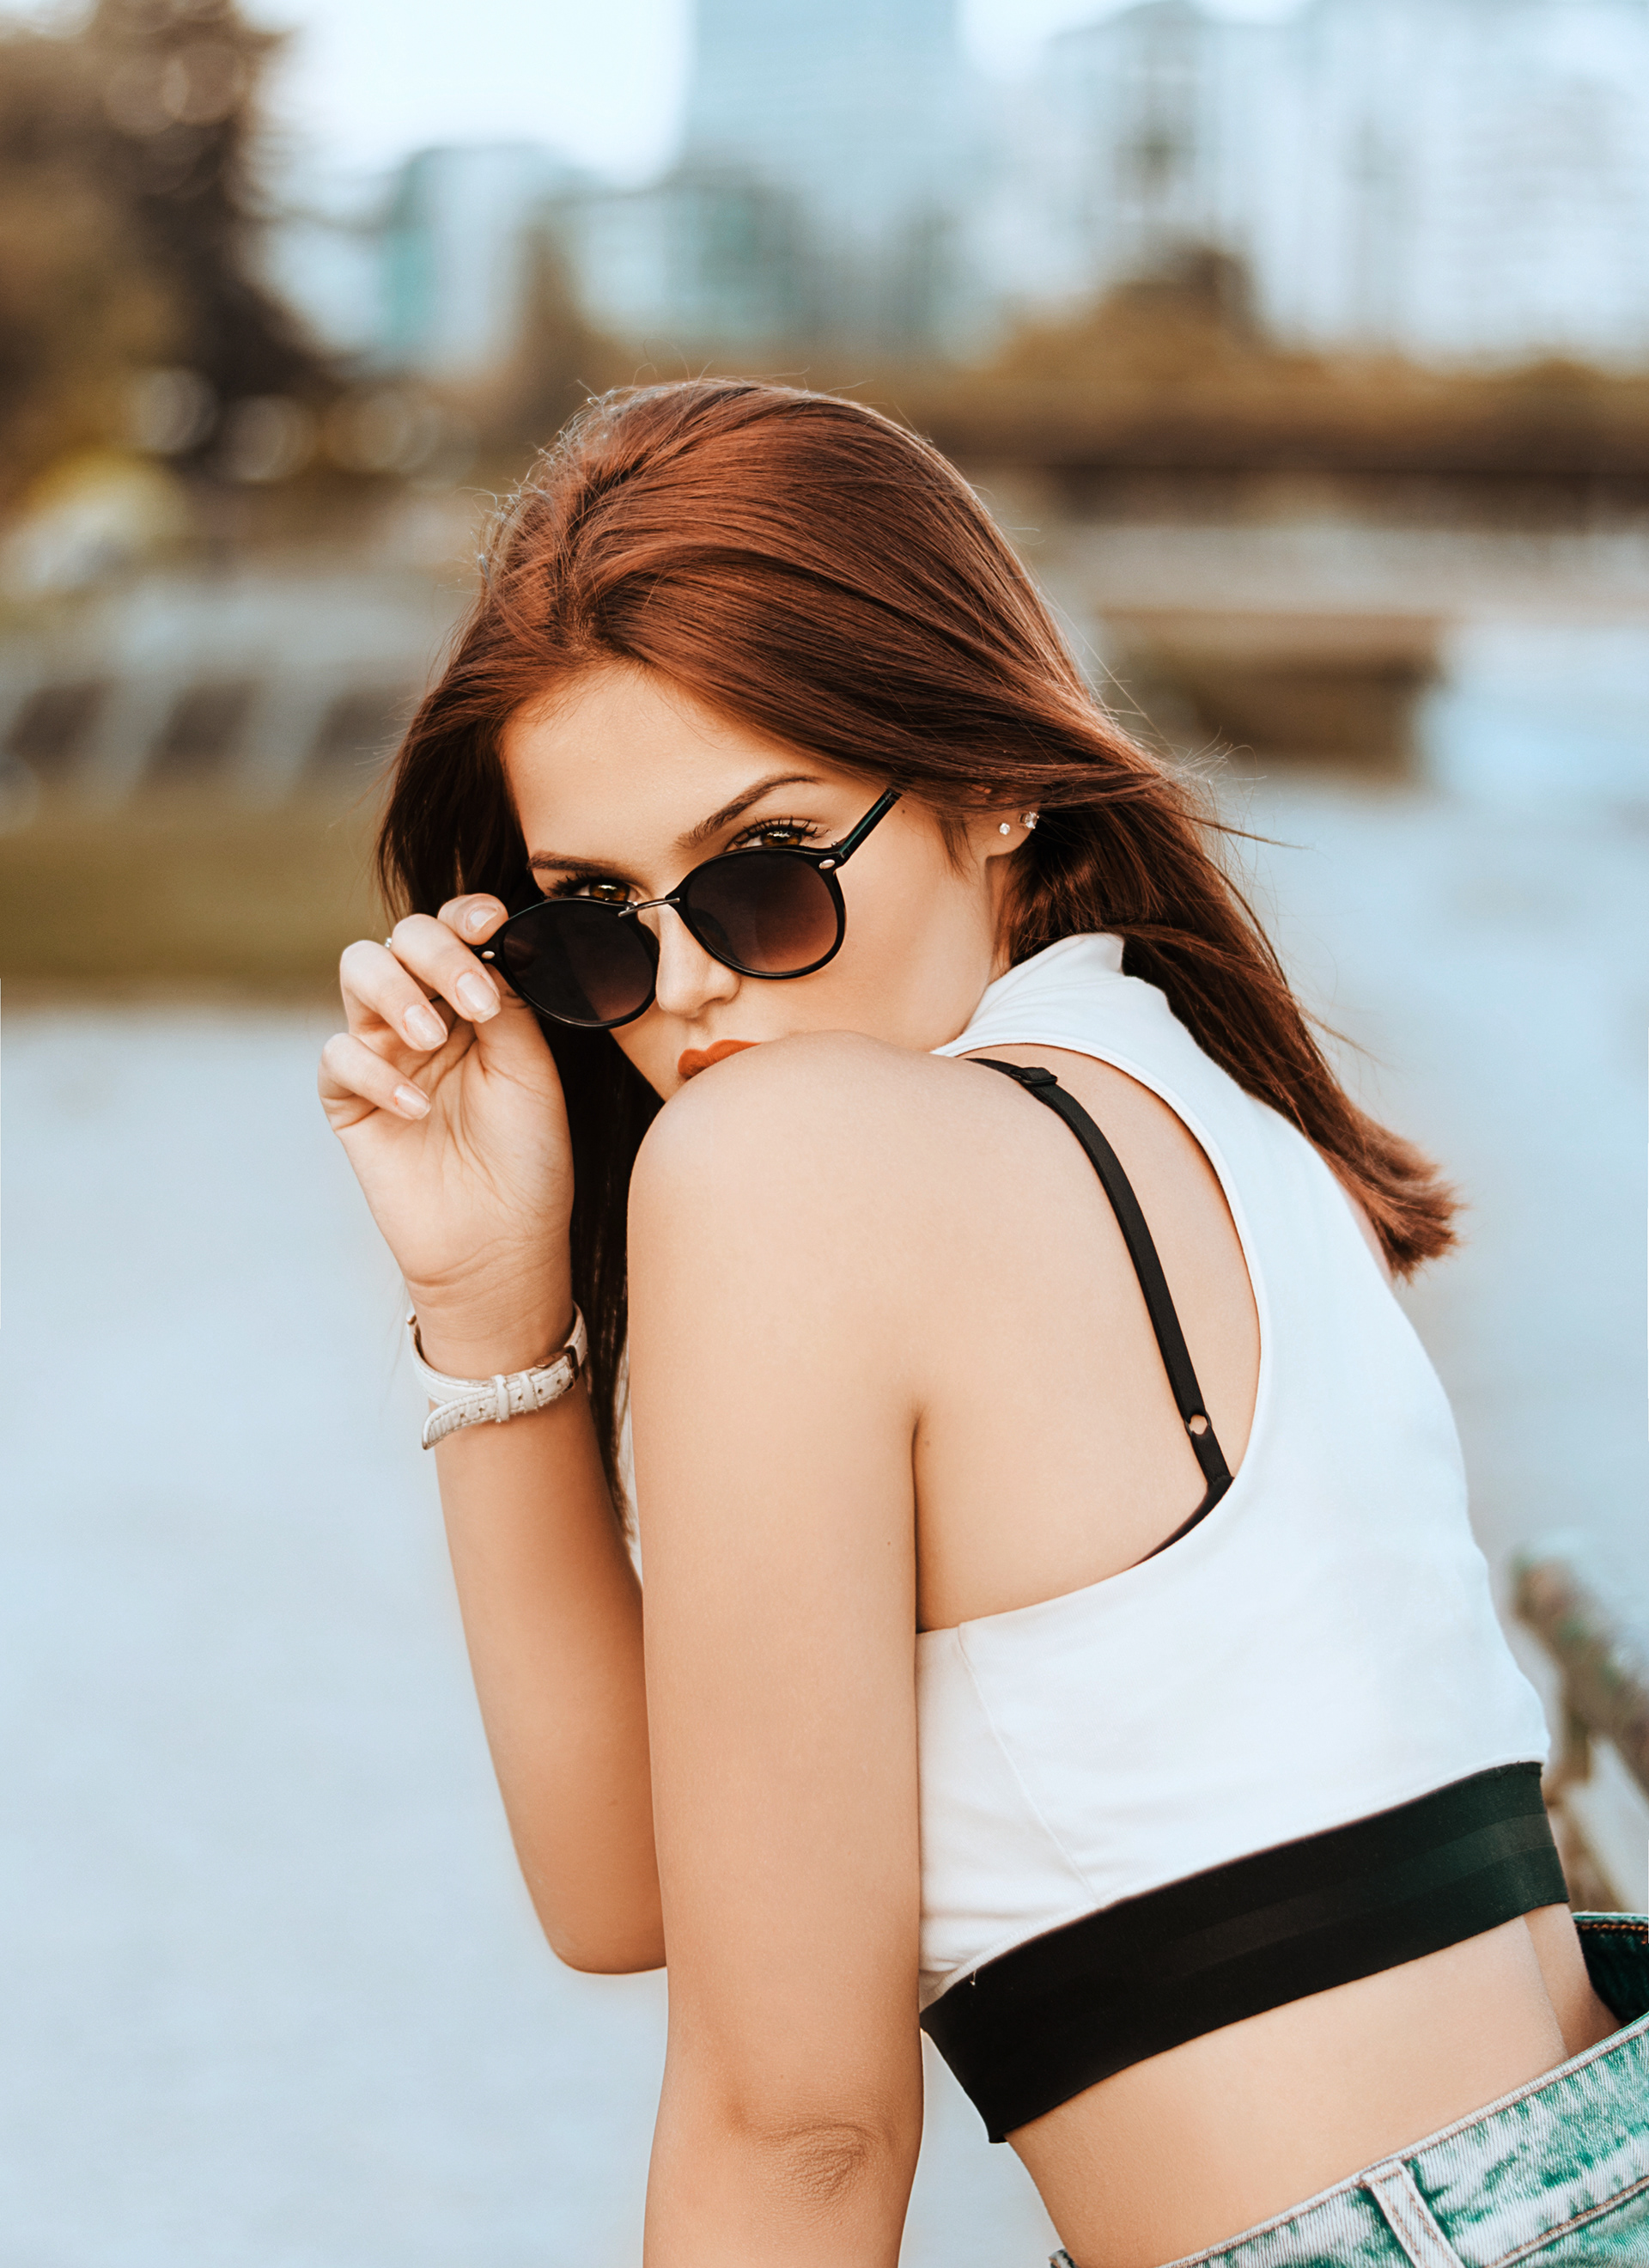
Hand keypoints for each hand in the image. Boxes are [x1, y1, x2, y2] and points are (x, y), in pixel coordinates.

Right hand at [319, 898, 573, 1370]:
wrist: (501, 1245)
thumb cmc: (528, 1159)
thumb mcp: (532, 1070)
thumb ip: (507, 1001)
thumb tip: (489, 944)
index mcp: (475, 1003)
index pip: (455, 933)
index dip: (464, 914)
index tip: (490, 920)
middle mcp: (425, 1017)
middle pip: (399, 939)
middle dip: (434, 952)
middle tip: (474, 1000)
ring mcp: (383, 1054)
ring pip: (359, 973)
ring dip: (396, 993)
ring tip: (434, 1039)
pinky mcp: (349, 1101)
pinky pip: (338, 1056)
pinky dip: (376, 1073)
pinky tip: (418, 1108)